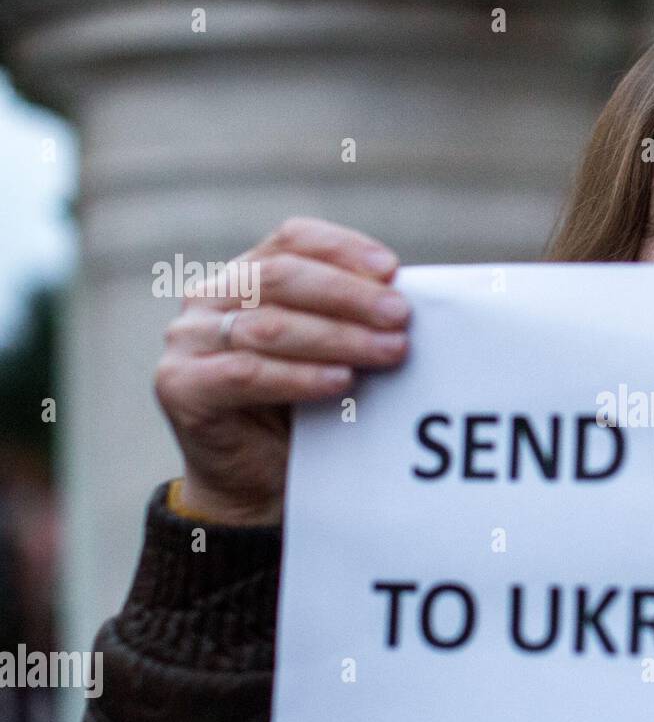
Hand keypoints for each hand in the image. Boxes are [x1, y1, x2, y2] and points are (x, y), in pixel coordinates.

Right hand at [154, 217, 409, 524]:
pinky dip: (301, 376)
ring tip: (390, 351)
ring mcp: (188, 340)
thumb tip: (404, 297)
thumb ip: (351, 318)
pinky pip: (247, 373)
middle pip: (283, 277)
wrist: (258, 482)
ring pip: (271, 326)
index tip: (392, 271)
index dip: (342, 249)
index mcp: (246, 275)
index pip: (292, 239)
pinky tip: (342, 380)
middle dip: (350, 296)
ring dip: (339, 337)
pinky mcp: (181, 385)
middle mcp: (209, 298)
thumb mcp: (329, 351)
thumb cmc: (302, 409)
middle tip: (401, 317)